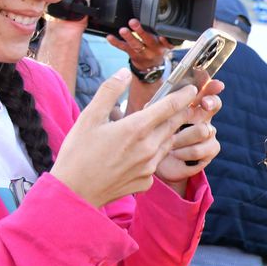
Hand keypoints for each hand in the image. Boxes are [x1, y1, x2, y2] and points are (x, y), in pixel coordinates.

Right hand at [51, 70, 203, 207]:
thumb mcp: (89, 117)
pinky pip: (156, 163)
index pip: (169, 107)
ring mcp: (150, 167)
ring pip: (167, 144)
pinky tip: (142, 152)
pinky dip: (154, 154)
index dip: (183, 96)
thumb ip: (109, 92)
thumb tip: (124, 73)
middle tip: (186, 104)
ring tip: (165, 124)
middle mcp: (148, 148)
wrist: (75, 192)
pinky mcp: (147, 182)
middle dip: (181, 113)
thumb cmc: (78, 153)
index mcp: (135, 129)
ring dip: (169, 132)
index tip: (191, 89)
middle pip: (173, 125)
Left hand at [109, 18, 173, 76]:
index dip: (164, 40)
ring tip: (123, 30)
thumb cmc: (156, 49)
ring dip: (128, 37)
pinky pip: (124, 48)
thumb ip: (165, 37)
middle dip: (141, 31)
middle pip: (148, 40)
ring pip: (136, 45)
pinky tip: (110, 37)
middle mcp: (153, 50)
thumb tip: (165, 29)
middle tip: (133, 22)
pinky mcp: (132, 54)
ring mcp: (142, 53)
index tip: (161, 35)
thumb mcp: (165, 44)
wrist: (151, 67)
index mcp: (162, 45)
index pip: (166, 42)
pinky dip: (116, 42)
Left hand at [153, 72, 223, 187]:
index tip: (215, 83)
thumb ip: (158, 104)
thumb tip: (151, 88)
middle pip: (214, 104)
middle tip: (204, 104)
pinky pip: (201, 149)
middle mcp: (203, 118)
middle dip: (210, 102)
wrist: (154, 166)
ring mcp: (208, 135)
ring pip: (204, 129)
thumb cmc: (151, 138)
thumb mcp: (150, 118)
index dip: (211, 85)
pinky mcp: (208, 153)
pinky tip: (175, 154)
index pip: (205, 90)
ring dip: (184, 136)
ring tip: (170, 142)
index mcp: (190, 105)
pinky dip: (185, 152)